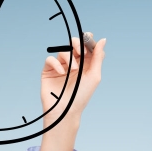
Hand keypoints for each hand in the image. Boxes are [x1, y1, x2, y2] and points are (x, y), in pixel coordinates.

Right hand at [39, 34, 106, 150]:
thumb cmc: (82, 96)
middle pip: (73, 44)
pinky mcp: (48, 71)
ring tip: (74, 69)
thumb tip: (103, 40)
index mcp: (86, 64)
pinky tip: (62, 72)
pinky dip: (56, 63)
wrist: (66, 111)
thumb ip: (98, 58)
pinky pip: (50, 59)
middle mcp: (73, 64)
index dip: (88, 41)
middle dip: (77, 43)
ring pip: (63, 51)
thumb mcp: (94, 76)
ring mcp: (60, 67)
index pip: (86, 47)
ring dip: (69, 58)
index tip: (89, 39)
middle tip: (80, 50)